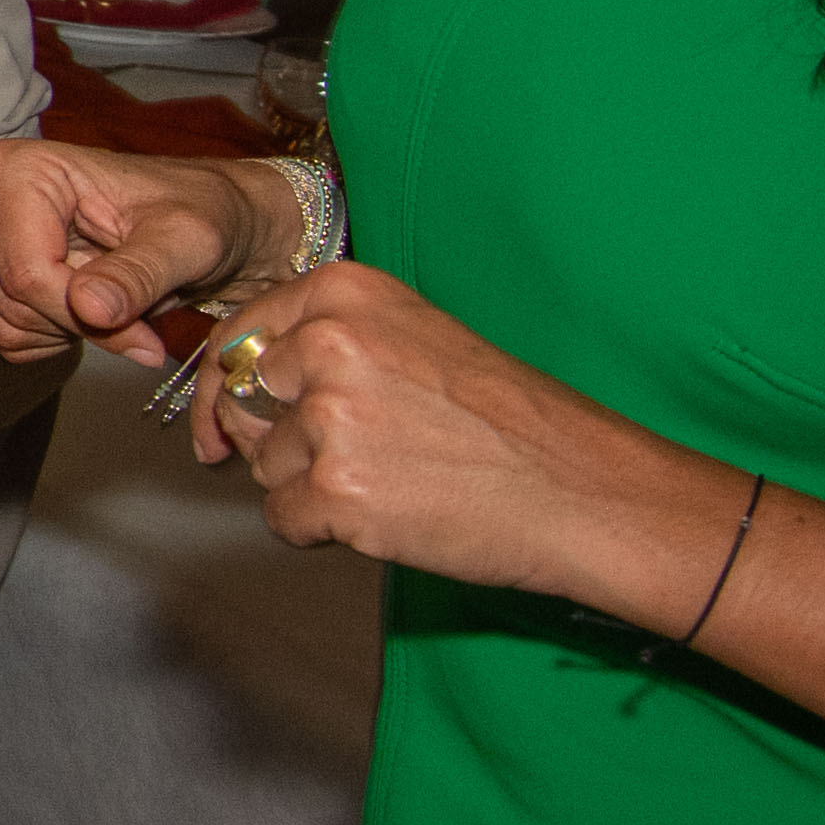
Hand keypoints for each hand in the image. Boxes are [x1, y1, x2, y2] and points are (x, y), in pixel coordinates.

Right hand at [0, 132, 306, 367]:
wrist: (200, 220)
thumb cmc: (199, 213)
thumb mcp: (187, 241)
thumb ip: (138, 274)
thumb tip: (90, 307)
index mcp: (18, 167)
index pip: (26, 272)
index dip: (84, 313)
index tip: (145, 332)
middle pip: (10, 298)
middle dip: (78, 320)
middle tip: (135, 307)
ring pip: (4, 321)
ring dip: (69, 329)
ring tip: (116, 299)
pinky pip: (3, 333)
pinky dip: (53, 335)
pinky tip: (90, 303)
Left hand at [177, 261, 749, 620]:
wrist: (586, 492)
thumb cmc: (513, 424)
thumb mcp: (419, 341)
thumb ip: (331, 346)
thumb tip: (241, 383)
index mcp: (345, 293)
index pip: (241, 335)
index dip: (238, 385)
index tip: (242, 414)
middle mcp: (327, 344)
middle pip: (245, 404)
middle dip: (281, 439)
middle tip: (360, 457)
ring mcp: (330, 418)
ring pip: (265, 466)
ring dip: (311, 487)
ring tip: (397, 482)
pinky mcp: (337, 491)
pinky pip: (283, 519)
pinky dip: (322, 531)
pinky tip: (388, 517)